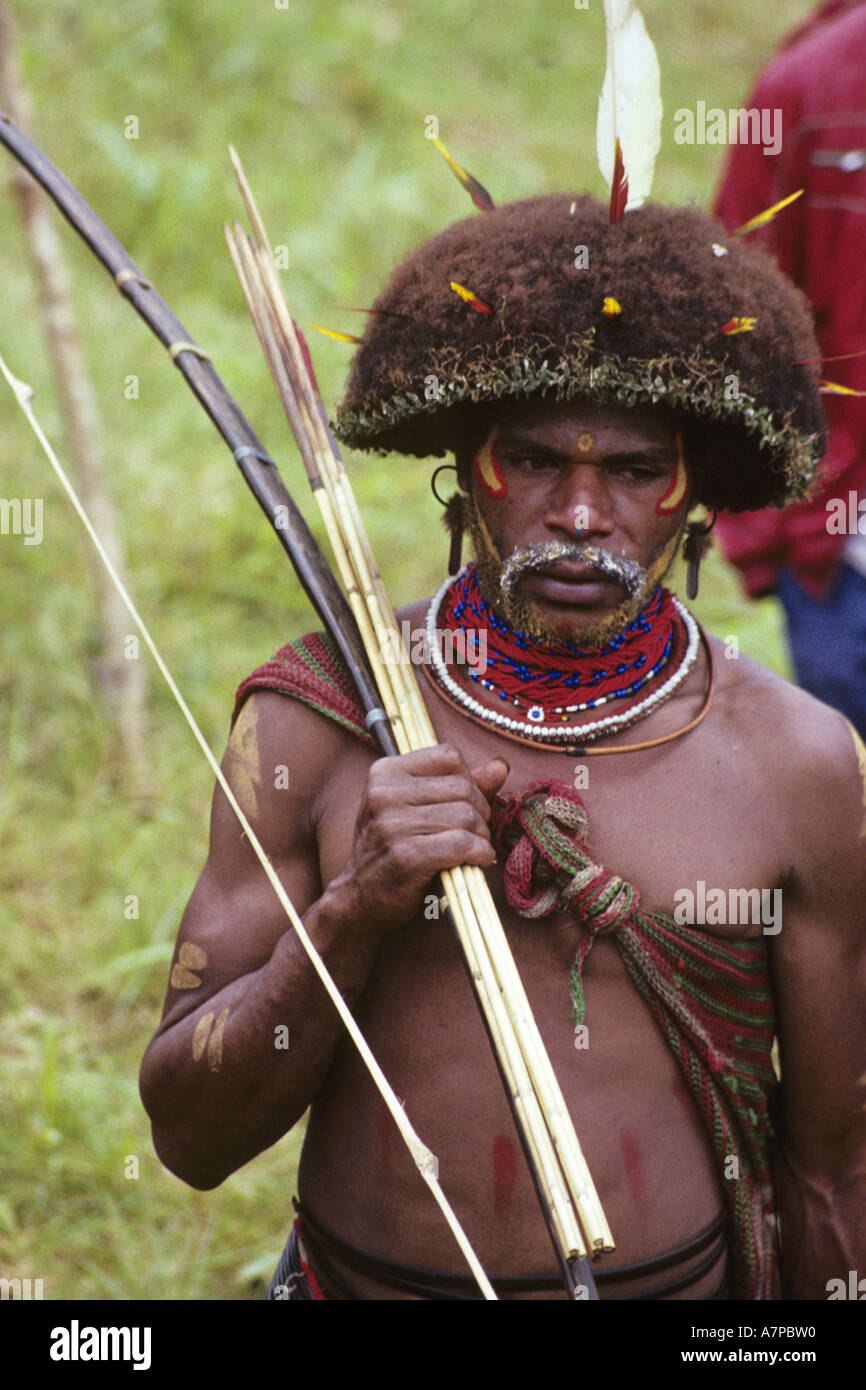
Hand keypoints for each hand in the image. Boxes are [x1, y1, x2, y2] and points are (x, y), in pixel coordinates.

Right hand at [329, 744, 509, 934]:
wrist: (359, 898)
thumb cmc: (391, 849)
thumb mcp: (415, 808)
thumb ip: (458, 784)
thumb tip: (500, 765)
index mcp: (385, 772)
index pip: (448, 756)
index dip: (468, 780)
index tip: (466, 804)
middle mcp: (384, 793)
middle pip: (462, 787)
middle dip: (480, 812)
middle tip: (475, 833)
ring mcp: (392, 825)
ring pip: (466, 815)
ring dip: (481, 836)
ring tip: (474, 849)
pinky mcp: (406, 856)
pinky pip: (462, 844)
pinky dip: (480, 853)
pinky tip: (476, 860)